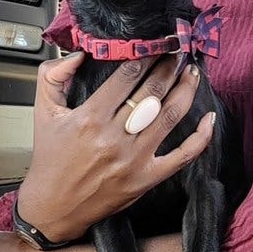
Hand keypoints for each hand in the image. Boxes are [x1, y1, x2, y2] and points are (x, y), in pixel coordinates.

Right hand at [17, 53, 213, 242]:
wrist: (53, 208)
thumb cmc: (50, 157)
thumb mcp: (43, 112)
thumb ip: (53, 76)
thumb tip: (80, 55)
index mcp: (90, 118)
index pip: (128, 76)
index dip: (147, 55)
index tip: (157, 44)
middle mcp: (114, 138)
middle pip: (153, 92)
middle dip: (170, 67)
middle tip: (179, 52)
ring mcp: (134, 159)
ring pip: (169, 116)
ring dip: (186, 90)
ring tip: (192, 72)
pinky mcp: (146, 179)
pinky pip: (182, 156)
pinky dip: (200, 137)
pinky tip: (209, 118)